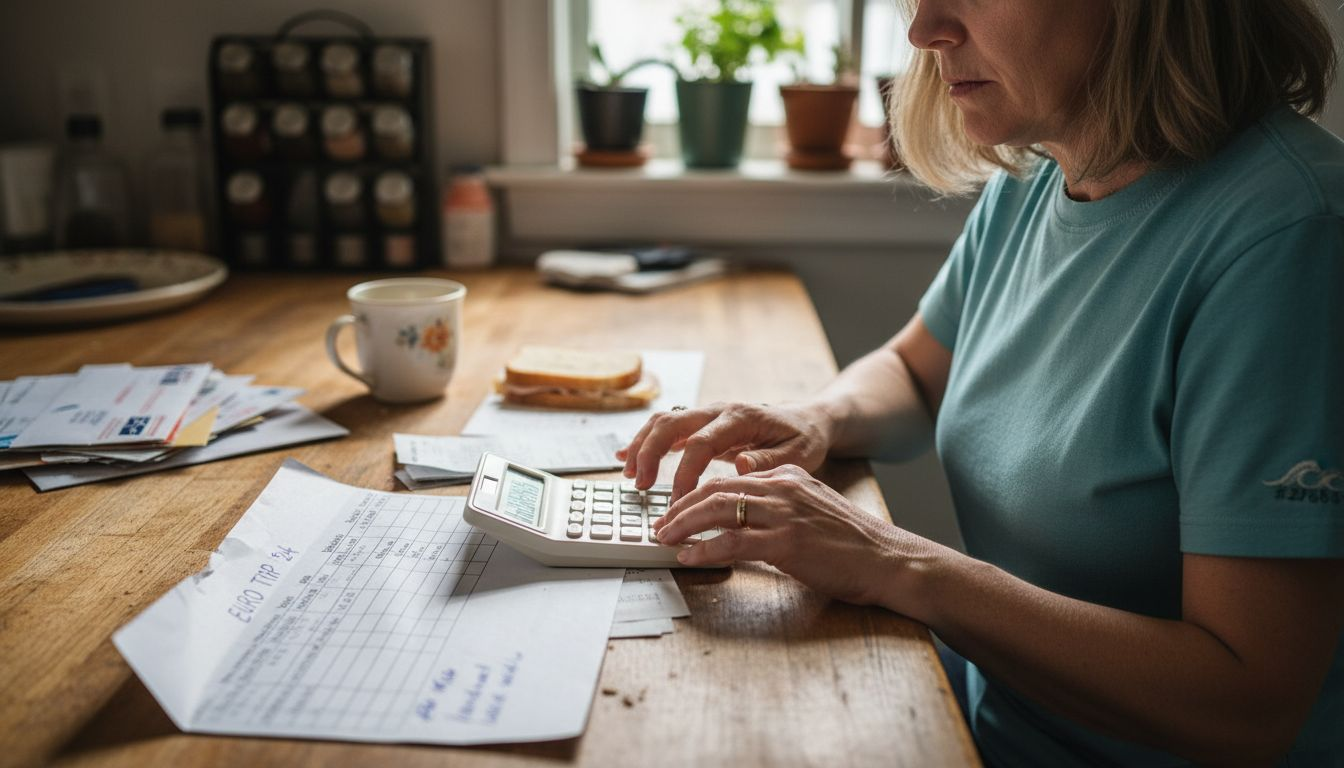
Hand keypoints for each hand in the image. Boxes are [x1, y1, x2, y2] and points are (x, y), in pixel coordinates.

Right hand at [616, 402, 833, 500]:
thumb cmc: (803, 439)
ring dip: (642, 446)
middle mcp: (719, 411)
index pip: (701, 443)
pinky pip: (667, 428)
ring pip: (663, 421)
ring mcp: (708, 415)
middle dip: (650, 453)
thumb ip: (769, 461)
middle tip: (640, 486)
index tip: (677, 501)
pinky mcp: (702, 424)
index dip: (684, 473)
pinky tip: (625, 458)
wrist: (807, 420)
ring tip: (629, 476)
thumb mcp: (798, 455)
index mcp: (741, 418)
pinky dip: (644, 442)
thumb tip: (740, 466)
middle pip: (672, 423)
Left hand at [651, 464, 927, 608]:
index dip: (695, 494)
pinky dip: (704, 549)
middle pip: (715, 490)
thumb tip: (745, 518)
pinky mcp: (786, 543)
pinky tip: (689, 557)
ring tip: (664, 538)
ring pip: (717, 511)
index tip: (676, 509)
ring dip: (683, 525)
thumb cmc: (853, 543)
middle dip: (680, 507)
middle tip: (660, 524)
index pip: (728, 478)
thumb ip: (781, 504)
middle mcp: (782, 488)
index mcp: (787, 477)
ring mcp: (784, 514)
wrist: (888, 559)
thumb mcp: (813, 508)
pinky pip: (732, 543)